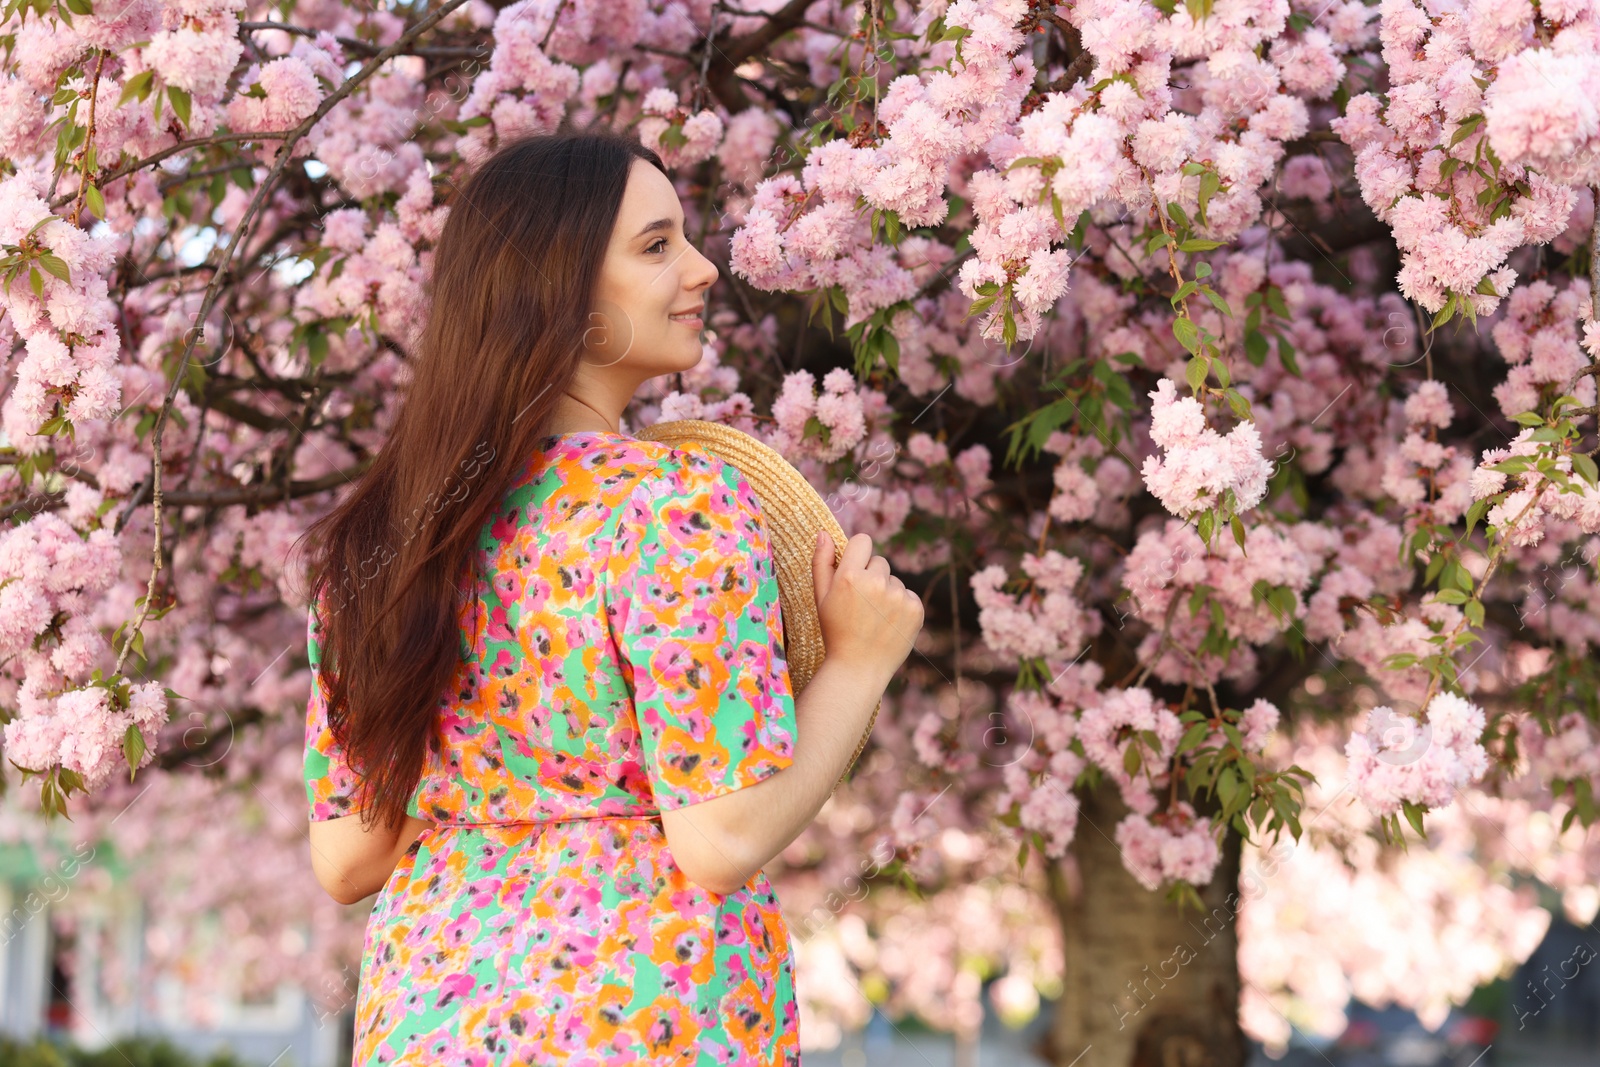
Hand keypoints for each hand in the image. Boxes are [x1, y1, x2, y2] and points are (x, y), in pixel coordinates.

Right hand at [812, 529, 923, 685]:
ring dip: (886, 593)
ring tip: (874, 619)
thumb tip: (824, 533)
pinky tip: (888, 624)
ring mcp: (898, 596)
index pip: (863, 541)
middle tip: (861, 605)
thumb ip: (821, 562)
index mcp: (849, 575)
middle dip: (871, 576)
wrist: (858, 668)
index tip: (854, 569)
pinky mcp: (915, 609)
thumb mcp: (821, 597)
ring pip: (894, 581)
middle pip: (879, 562)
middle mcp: (875, 582)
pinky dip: (901, 607)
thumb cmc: (835, 632)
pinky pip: (908, 596)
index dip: (858, 553)